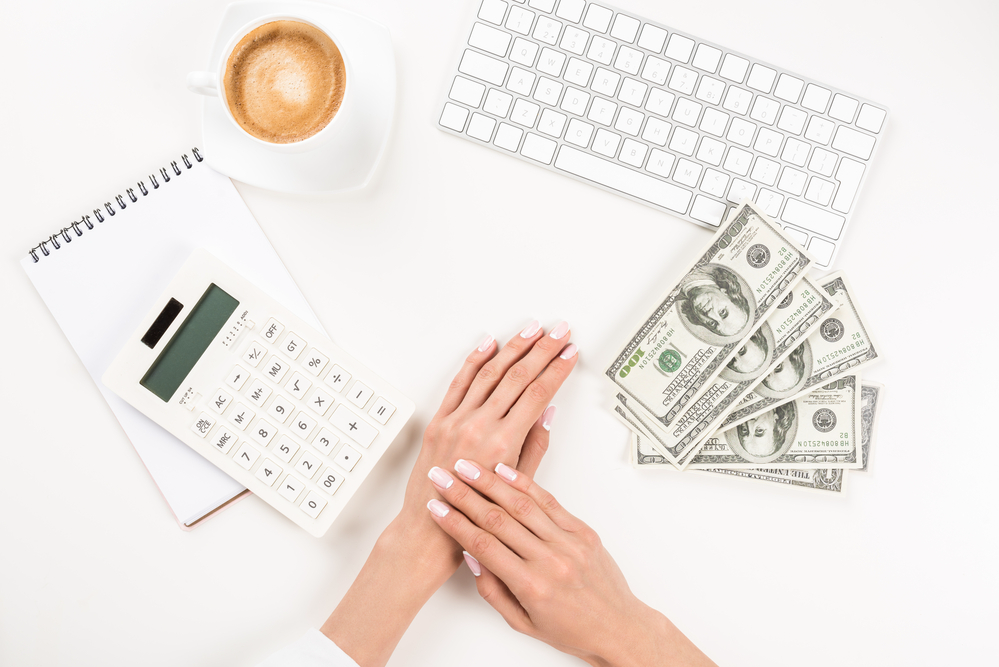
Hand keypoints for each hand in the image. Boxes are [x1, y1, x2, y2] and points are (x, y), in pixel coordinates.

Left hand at [398, 320, 578, 552]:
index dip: (557, 369)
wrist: (429, 528)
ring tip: (531, 330)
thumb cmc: (474, 514)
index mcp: (503, 444)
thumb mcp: (515, 483)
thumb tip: (546, 413)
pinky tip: (489, 344)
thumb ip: (534, 445)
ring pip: (489, 372)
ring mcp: (456, 420)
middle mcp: (479, 427)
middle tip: (559, 331)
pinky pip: (459, 381)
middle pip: (518, 376)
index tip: (570, 354)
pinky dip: (475, 359)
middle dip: (542, 349)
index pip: (538, 394)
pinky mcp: (439, 420)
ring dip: (513, 346)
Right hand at [426, 460, 715, 666]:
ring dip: (490, 481)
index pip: (483, 546)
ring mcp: (569, 542)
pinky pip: (549, 501)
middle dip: (464, 495)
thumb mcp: (523, 622)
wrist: (619, 627)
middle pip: (497, 518)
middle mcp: (550, 560)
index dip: (454, 523)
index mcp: (532, 586)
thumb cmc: (572, 630)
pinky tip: (505, 471)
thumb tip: (471, 555)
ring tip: (467, 466)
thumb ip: (493, 590)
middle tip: (442, 477)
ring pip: (522, 503)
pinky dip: (525, 484)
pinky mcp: (583, 531)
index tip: (435, 507)